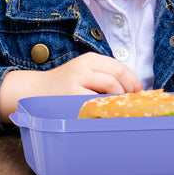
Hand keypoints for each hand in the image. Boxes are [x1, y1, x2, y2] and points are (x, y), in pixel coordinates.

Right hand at [0, 52, 142, 121]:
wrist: (33, 91)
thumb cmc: (62, 86)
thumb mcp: (83, 74)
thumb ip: (103, 77)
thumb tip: (132, 94)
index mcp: (90, 59)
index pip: (121, 68)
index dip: (134, 82)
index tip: (140, 96)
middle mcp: (84, 66)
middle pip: (118, 75)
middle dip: (130, 92)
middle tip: (133, 106)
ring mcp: (77, 79)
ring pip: (111, 86)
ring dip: (120, 99)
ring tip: (121, 111)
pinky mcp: (71, 94)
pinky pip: (96, 100)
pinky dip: (106, 108)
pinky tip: (107, 115)